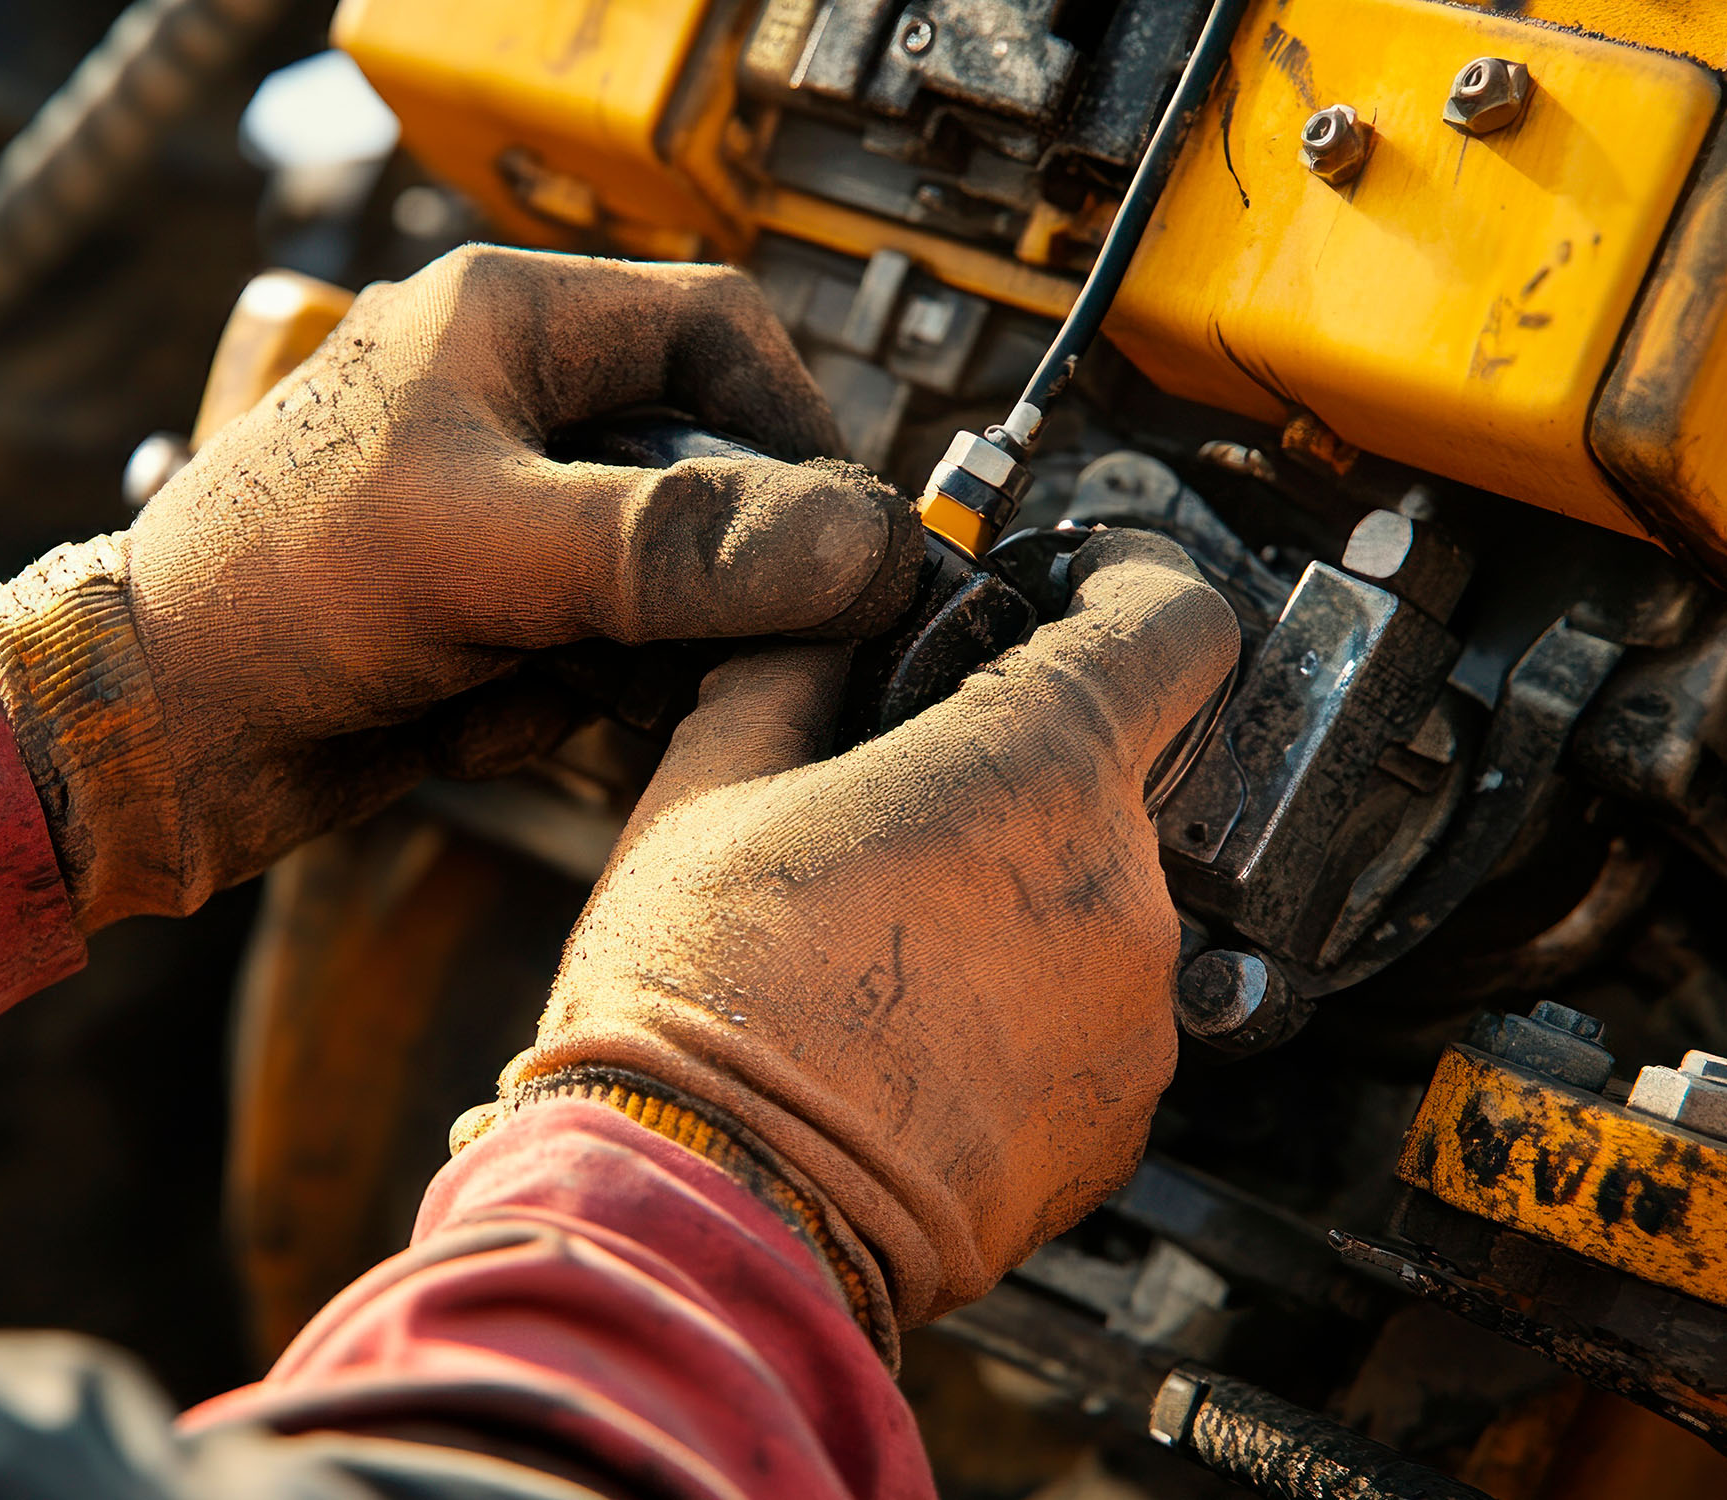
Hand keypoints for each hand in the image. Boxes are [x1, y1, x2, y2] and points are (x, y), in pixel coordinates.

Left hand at [0, 245, 918, 927]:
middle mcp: (501, 403)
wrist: (146, 738)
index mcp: (499, 323)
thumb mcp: (495, 549)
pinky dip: (555, 700)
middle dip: (703, 576)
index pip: (715, 331)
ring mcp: (488, 512)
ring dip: (626, 657)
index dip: (793, 430)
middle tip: (724, 652)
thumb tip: (858, 543)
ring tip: (560, 698)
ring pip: (649, 574)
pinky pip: (586, 649)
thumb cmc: (267, 594)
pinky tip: (473, 724)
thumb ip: (683, 543)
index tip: (836, 539)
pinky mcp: (472, 608)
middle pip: (695, 467)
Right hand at [493, 530, 1240, 1332]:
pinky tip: (915, 1043)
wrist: (715, 1204)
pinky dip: (1027, 1022)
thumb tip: (813, 634)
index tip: (1085, 600)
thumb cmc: (703, 1007)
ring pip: (1101, 910)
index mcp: (1032, 766)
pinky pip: (1094, 1029)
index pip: (1173, 620)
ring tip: (886, 955)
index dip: (1128, 588)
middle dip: (1019, 784)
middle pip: (1118, 778)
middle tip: (900, 821)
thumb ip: (786, 679)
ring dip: (1021, 910)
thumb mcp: (703, 789)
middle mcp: (1121, 886)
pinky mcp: (1119, 1128)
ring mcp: (1135, 1018)